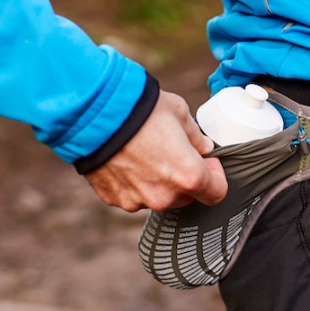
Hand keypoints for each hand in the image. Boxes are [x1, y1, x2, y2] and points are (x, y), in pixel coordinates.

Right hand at [85, 90, 227, 211]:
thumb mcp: (179, 113)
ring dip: (158, 181)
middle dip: (184, 177)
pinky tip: (125, 159)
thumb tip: (203, 147)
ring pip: (158, 196)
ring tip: (144, 152)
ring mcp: (138, 201)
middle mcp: (164, 196)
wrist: (92, 113)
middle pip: (186, 196)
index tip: (208, 161)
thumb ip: (196, 137)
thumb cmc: (140, 109)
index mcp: (188, 176)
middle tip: (172, 152)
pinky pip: (133, 195)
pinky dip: (133, 182)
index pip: (216, 192)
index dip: (216, 176)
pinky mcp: (115, 199)